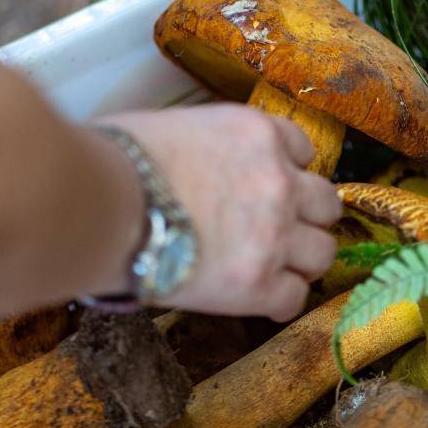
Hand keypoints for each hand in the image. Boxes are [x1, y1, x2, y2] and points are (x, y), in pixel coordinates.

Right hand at [101, 105, 340, 321]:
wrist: (102, 206)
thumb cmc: (117, 159)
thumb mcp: (172, 127)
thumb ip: (204, 143)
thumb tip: (189, 161)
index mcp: (257, 134)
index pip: (302, 148)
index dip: (287, 169)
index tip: (269, 184)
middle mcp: (279, 181)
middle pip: (326, 203)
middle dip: (305, 215)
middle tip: (278, 228)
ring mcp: (275, 234)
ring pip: (323, 252)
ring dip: (302, 259)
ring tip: (273, 267)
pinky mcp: (259, 284)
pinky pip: (295, 298)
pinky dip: (278, 300)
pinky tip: (256, 298)